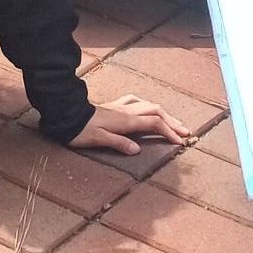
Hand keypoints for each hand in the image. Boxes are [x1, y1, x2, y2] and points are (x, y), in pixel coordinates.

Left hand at [69, 94, 191, 155]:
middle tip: (185, 132)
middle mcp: (126, 111)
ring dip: (164, 113)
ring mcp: (121, 106)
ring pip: (148, 105)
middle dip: (172, 122)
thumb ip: (119, 143)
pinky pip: (136, 102)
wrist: (66, 114)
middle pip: (156, 112)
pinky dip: (147, 106)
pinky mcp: (114, 105)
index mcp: (125, 121)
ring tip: (174, 121)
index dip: (169, 132)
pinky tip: (147, 107)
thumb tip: (137, 150)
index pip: (154, 123)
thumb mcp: (98, 139)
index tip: (180, 142)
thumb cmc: (81, 130)